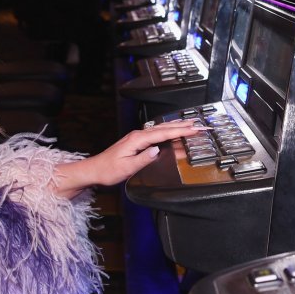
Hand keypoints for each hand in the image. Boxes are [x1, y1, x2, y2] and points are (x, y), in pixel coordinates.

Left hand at [53, 119, 207, 197]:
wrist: (95, 170)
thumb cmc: (108, 170)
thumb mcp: (127, 168)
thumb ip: (143, 158)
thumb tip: (157, 150)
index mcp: (137, 139)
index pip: (163, 133)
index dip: (180, 131)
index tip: (195, 129)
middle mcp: (138, 135)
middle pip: (164, 128)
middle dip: (183, 125)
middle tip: (199, 124)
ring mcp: (137, 137)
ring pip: (161, 129)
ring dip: (176, 126)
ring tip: (191, 123)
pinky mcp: (136, 142)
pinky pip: (156, 134)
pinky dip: (168, 132)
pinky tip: (172, 132)